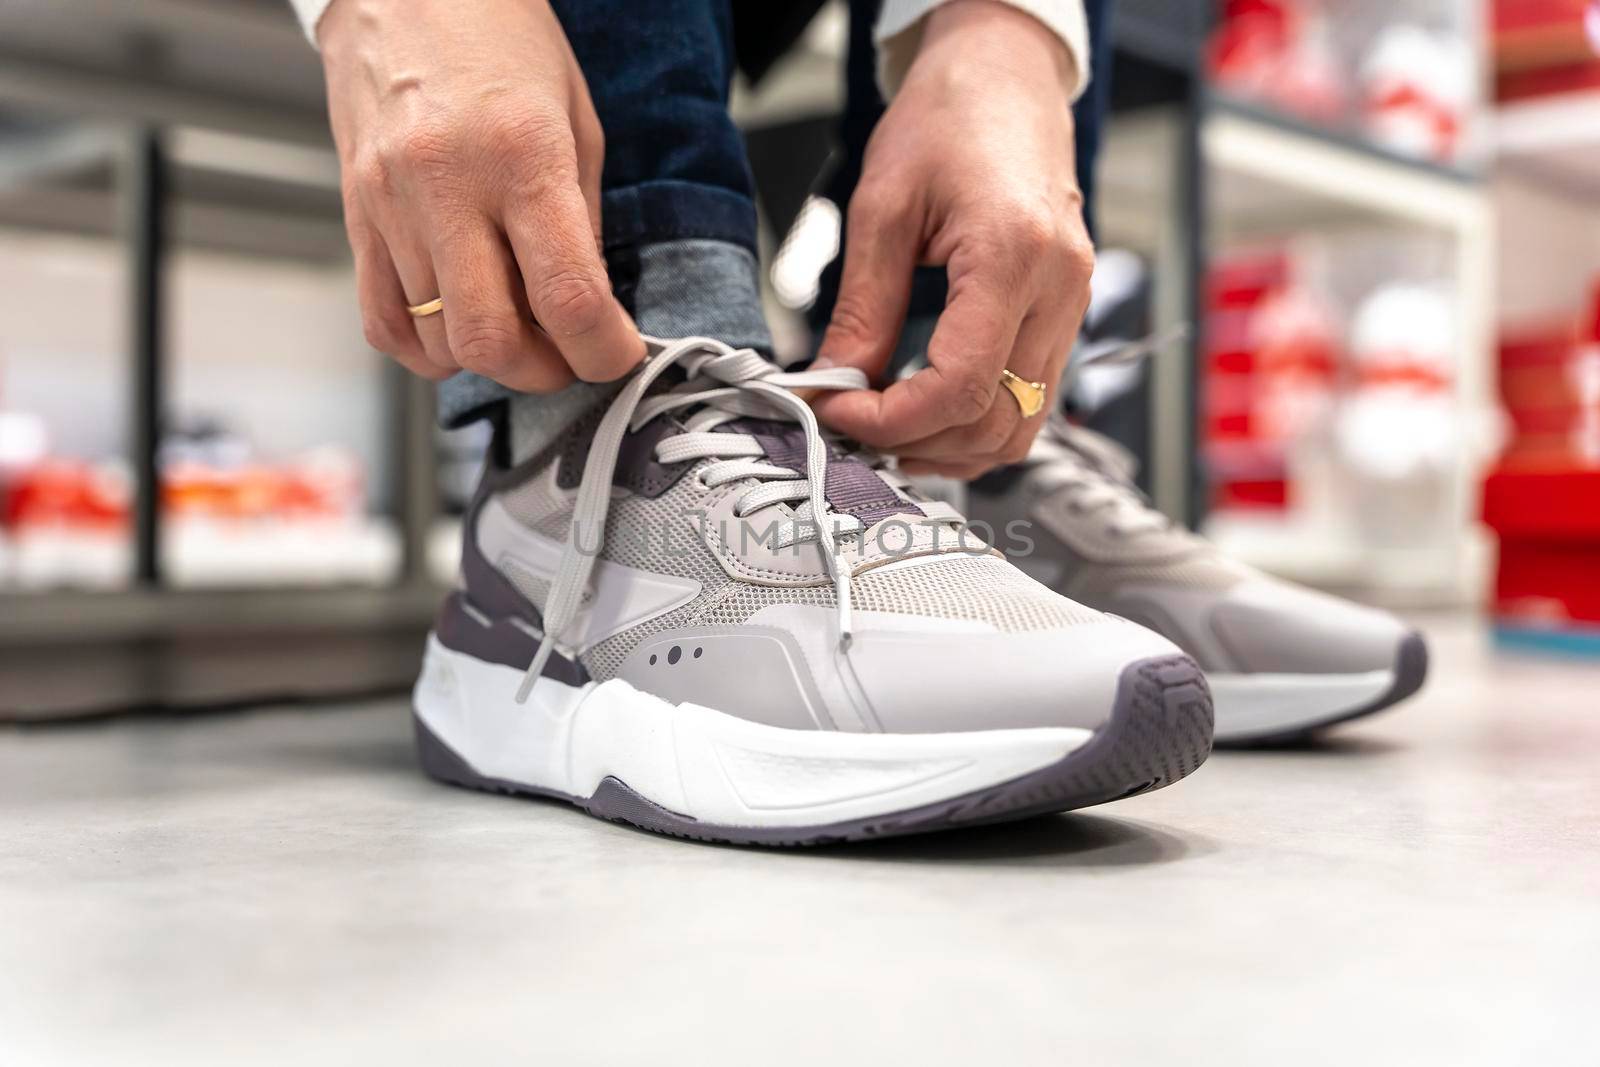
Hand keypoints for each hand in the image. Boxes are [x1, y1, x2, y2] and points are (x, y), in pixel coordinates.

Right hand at [319, 0, 643, 389]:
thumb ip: (582, 222)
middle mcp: (447, 185)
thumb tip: (590, 310)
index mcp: (522, 157)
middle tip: (567, 357)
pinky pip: (383, 321)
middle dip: (542, 372)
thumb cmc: (499, 40)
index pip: (566, 294)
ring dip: (488, 359)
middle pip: (490, 338)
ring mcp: (391, 205)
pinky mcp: (354, 215)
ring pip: (437, 339)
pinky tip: (457, 325)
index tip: (617, 355)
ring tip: (518, 329)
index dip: (602, 350)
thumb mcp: (575, 120)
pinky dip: (426, 349)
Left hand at [811, 0, 1092, 478]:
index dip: (891, 420)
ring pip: (1022, 427)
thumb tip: (834, 384)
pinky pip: (1031, 400)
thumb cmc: (948, 120)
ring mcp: (1072, 306)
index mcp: (1013, 255)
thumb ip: (862, 309)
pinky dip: (978, 423)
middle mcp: (1059, 290)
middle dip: (918, 442)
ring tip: (887, 430)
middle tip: (853, 429)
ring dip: (952, 447)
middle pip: (997, 422)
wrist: (1005, 78)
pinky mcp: (1066, 313)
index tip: (837, 412)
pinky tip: (928, 411)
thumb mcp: (881, 210)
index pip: (960, 385)